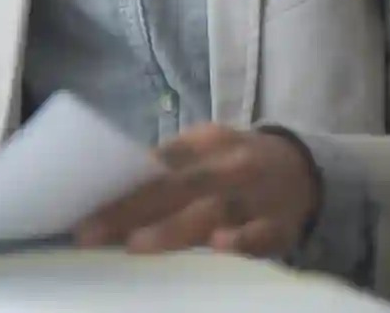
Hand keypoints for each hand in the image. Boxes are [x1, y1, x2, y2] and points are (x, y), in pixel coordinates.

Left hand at [76, 124, 319, 256]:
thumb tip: (112, 187)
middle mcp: (228, 165)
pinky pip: (262, 234)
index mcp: (205, 143)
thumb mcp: (205, 153)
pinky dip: (243, 240)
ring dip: (174, 227)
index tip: (83, 209)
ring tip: (136, 244)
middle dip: (131, 211)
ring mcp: (255, 196)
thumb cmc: (236, 165)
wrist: (306, 171)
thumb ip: (167, 168)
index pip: (155, 165)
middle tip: (91, 234)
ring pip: (212, 210)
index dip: (120, 187)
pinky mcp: (281, 227)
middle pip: (175, 188)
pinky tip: (220, 245)